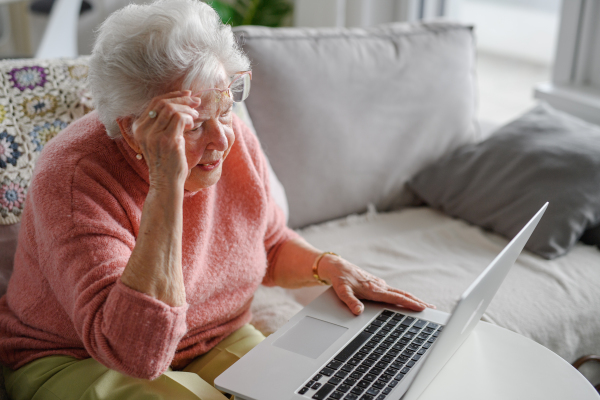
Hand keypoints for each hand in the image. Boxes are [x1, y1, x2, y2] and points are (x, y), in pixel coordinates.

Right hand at [130, 90, 200, 187]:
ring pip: (172, 109)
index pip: (155, 102)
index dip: (173, 95)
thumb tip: (179, 103)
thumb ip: (163, 123)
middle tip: (196, 102)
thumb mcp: (160, 139)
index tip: (187, 94)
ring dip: (188, 109)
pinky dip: (189, 118)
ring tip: (196, 116)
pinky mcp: (167, 140)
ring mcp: (154, 135)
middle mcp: (143, 130)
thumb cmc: (167, 161)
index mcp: (139, 128)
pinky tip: (193, 125)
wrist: (166, 182)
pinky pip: (180, 118)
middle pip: (163, 103)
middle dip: (182, 99)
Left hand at [318, 255, 433, 314]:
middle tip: (433, 309)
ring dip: (413, 299)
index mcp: (374, 289)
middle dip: (418, 302)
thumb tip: (359, 311)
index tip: (423, 308)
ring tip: (425, 306)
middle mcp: (379, 286)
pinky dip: (404, 297)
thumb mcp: (342, 292)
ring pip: (399, 293)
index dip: (410, 303)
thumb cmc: (339, 279)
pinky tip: (407, 301)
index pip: (396, 298)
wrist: (336, 267)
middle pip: (403, 295)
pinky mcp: (377, 284)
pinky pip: (394, 292)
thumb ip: (350, 302)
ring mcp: (379, 285)